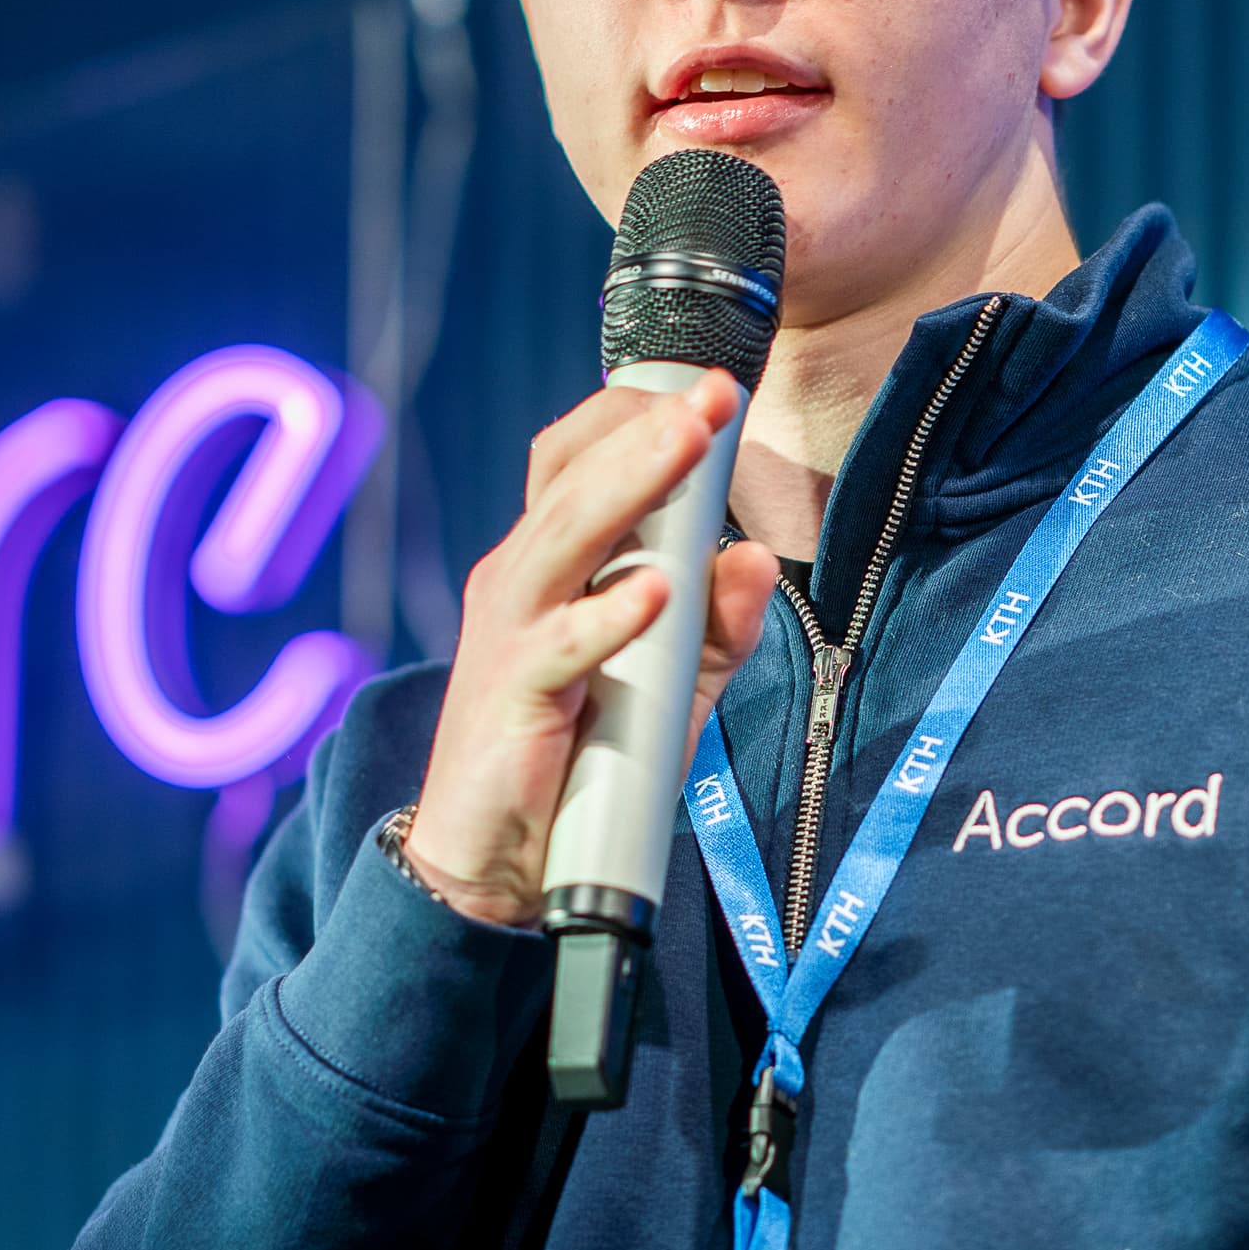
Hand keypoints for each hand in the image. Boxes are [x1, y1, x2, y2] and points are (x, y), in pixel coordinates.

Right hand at [404, 372, 779, 927]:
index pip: (577, 460)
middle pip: (574, 480)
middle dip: (646, 430)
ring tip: (688, 444)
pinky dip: (607, 615)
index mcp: (551, 565)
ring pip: (564, 538)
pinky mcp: (510, 696)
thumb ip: (716, 627)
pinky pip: (560, 645)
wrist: (492, 863)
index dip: (636, 417)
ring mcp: (509, 633)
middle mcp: (520, 580)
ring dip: (631, 487)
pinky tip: (652, 594)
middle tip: (713, 393)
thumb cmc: (577, 761)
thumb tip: (756, 557)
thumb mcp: (670, 688)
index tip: (711, 386)